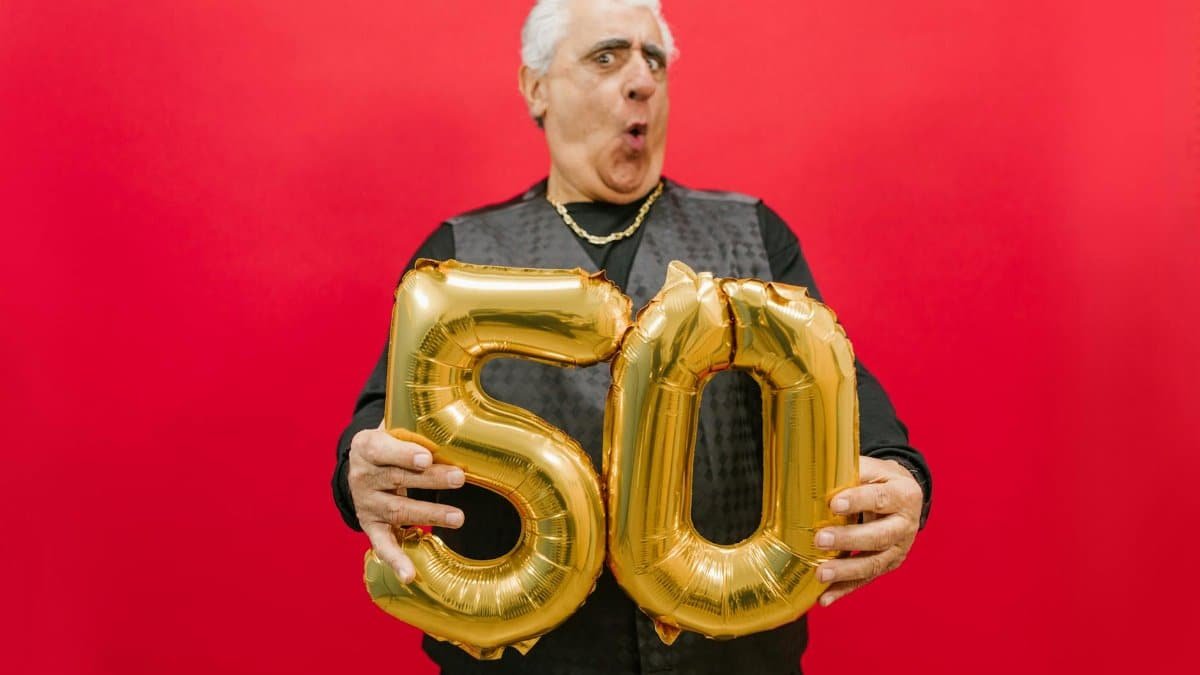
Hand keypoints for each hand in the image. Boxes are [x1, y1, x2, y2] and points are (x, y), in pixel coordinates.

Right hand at [348, 423, 466, 582]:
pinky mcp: (370, 526)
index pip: (383, 449)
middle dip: (431, 480)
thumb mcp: (394, 428)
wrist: (359, 467)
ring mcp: (366, 504)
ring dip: (429, 514)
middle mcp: (362, 476)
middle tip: (459, 478)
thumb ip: (415, 425)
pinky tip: (409, 575)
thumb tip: (454, 415)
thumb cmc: (390, 444)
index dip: (404, 454)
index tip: (426, 457)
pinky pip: (382, 545)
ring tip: (458, 517)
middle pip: (398, 479)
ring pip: (398, 510)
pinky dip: (396, 560)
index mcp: (367, 447)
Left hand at [813, 456, 922, 606]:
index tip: (833, 504)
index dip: (858, 501)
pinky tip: (824, 598)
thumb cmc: (880, 479)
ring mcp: (899, 549)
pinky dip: (844, 590)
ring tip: (820, 574)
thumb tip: (815, 471)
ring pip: (874, 563)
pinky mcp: (888, 565)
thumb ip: (849, 470)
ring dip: (845, 571)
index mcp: (904, 495)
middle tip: (819, 539)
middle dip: (849, 539)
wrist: (904, 496)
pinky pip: (865, 580)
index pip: (881, 498)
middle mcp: (906, 525)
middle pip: (879, 536)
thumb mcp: (872, 468)